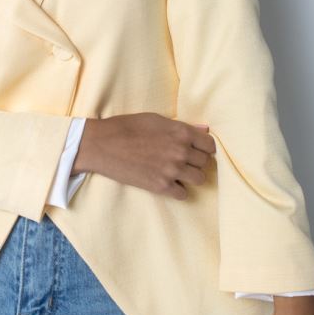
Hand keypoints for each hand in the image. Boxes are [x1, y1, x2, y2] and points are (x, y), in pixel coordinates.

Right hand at [72, 113, 215, 200]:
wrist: (103, 144)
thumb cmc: (127, 127)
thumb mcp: (156, 119)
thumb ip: (180, 127)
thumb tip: (201, 130)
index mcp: (181, 132)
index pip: (210, 145)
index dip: (204, 148)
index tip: (197, 150)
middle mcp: (181, 151)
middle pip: (205, 162)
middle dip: (196, 162)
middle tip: (184, 161)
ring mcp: (172, 170)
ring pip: (199, 179)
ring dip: (191, 177)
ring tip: (178, 174)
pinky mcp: (161, 186)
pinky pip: (184, 194)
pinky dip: (178, 190)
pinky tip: (169, 184)